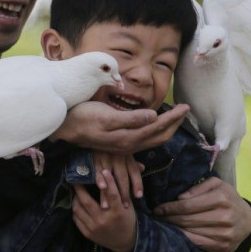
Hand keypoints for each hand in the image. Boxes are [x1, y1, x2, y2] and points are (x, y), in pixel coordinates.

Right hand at [51, 102, 188, 154]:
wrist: (64, 128)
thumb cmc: (83, 117)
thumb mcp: (106, 116)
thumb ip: (131, 119)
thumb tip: (154, 117)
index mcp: (129, 137)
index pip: (158, 127)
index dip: (173, 118)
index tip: (186, 107)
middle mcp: (129, 144)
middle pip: (160, 136)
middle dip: (175, 124)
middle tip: (186, 110)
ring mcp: (124, 144)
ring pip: (153, 139)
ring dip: (167, 128)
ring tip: (175, 117)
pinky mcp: (119, 141)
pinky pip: (144, 139)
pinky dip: (155, 132)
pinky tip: (155, 126)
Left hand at [72, 170, 136, 251]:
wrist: (125, 243)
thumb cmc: (127, 220)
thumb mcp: (128, 206)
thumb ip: (120, 192)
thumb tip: (111, 175)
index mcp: (117, 212)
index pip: (111, 194)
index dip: (107, 181)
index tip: (102, 170)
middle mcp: (104, 220)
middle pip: (87, 201)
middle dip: (79, 188)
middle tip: (76, 179)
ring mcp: (94, 228)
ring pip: (78, 209)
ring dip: (75, 198)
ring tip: (76, 191)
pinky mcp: (88, 234)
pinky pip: (76, 218)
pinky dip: (75, 209)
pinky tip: (77, 203)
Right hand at [92, 152, 144, 208]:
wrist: (95, 135)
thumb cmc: (111, 147)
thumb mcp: (123, 151)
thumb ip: (131, 161)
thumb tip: (143, 168)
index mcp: (126, 155)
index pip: (134, 171)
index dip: (137, 184)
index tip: (139, 196)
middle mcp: (118, 157)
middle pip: (123, 177)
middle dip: (124, 193)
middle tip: (124, 206)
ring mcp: (106, 158)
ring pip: (110, 178)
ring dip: (108, 192)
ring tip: (108, 206)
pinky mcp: (94, 159)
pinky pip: (97, 171)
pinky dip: (99, 179)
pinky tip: (102, 187)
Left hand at [153, 177, 250, 251]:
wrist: (246, 219)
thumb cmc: (227, 198)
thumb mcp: (216, 184)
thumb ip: (198, 188)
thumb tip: (180, 198)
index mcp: (221, 198)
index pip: (187, 205)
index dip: (170, 208)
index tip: (158, 209)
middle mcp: (224, 217)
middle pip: (187, 220)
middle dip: (169, 218)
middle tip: (157, 218)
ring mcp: (224, 234)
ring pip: (191, 232)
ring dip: (174, 229)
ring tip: (164, 225)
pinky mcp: (223, 246)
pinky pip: (198, 243)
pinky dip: (184, 239)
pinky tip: (176, 234)